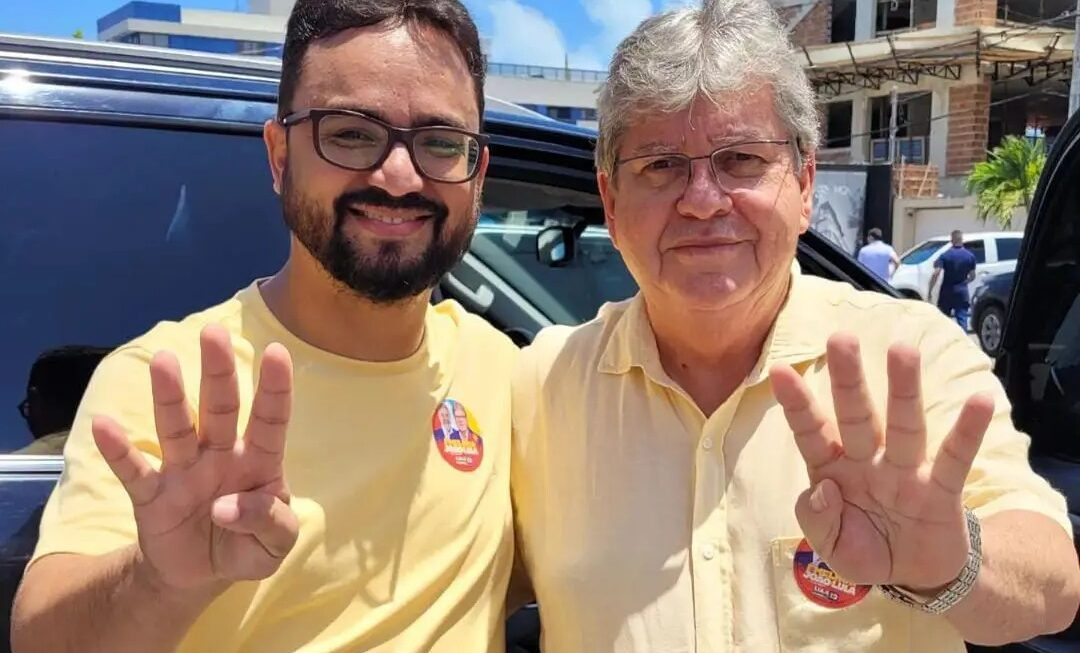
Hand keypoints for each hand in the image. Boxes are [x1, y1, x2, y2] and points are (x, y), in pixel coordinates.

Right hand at [93, 325, 297, 592]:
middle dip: (218, 372)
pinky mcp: (151, 496)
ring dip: (169, 397)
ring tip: (163, 361)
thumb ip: (268, 523)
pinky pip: (133, 471)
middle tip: (213, 332)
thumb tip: (226, 508)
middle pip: (221, 409)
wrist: (201, 575)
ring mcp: (184, 472)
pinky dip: (118, 450)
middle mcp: (221, 456)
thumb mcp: (275, 545)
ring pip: (177, 428)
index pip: (271, 420)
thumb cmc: (249, 545)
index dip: (275, 388)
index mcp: (260, 463)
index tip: (277, 351)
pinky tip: (103, 424)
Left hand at [769, 333, 993, 590]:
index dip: (796, 404)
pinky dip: (967, 431)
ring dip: (903, 389)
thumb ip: (817, 520)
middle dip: (849, 378)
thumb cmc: (864, 547)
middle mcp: (867, 461)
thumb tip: (822, 489)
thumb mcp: (831, 546)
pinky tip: (981, 400)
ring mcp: (905, 472)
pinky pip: (954, 458)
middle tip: (841, 338)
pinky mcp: (940, 490)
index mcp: (832, 471)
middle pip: (857, 415)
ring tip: (904, 350)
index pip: (811, 433)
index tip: (779, 370)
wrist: (915, 574)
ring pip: (903, 425)